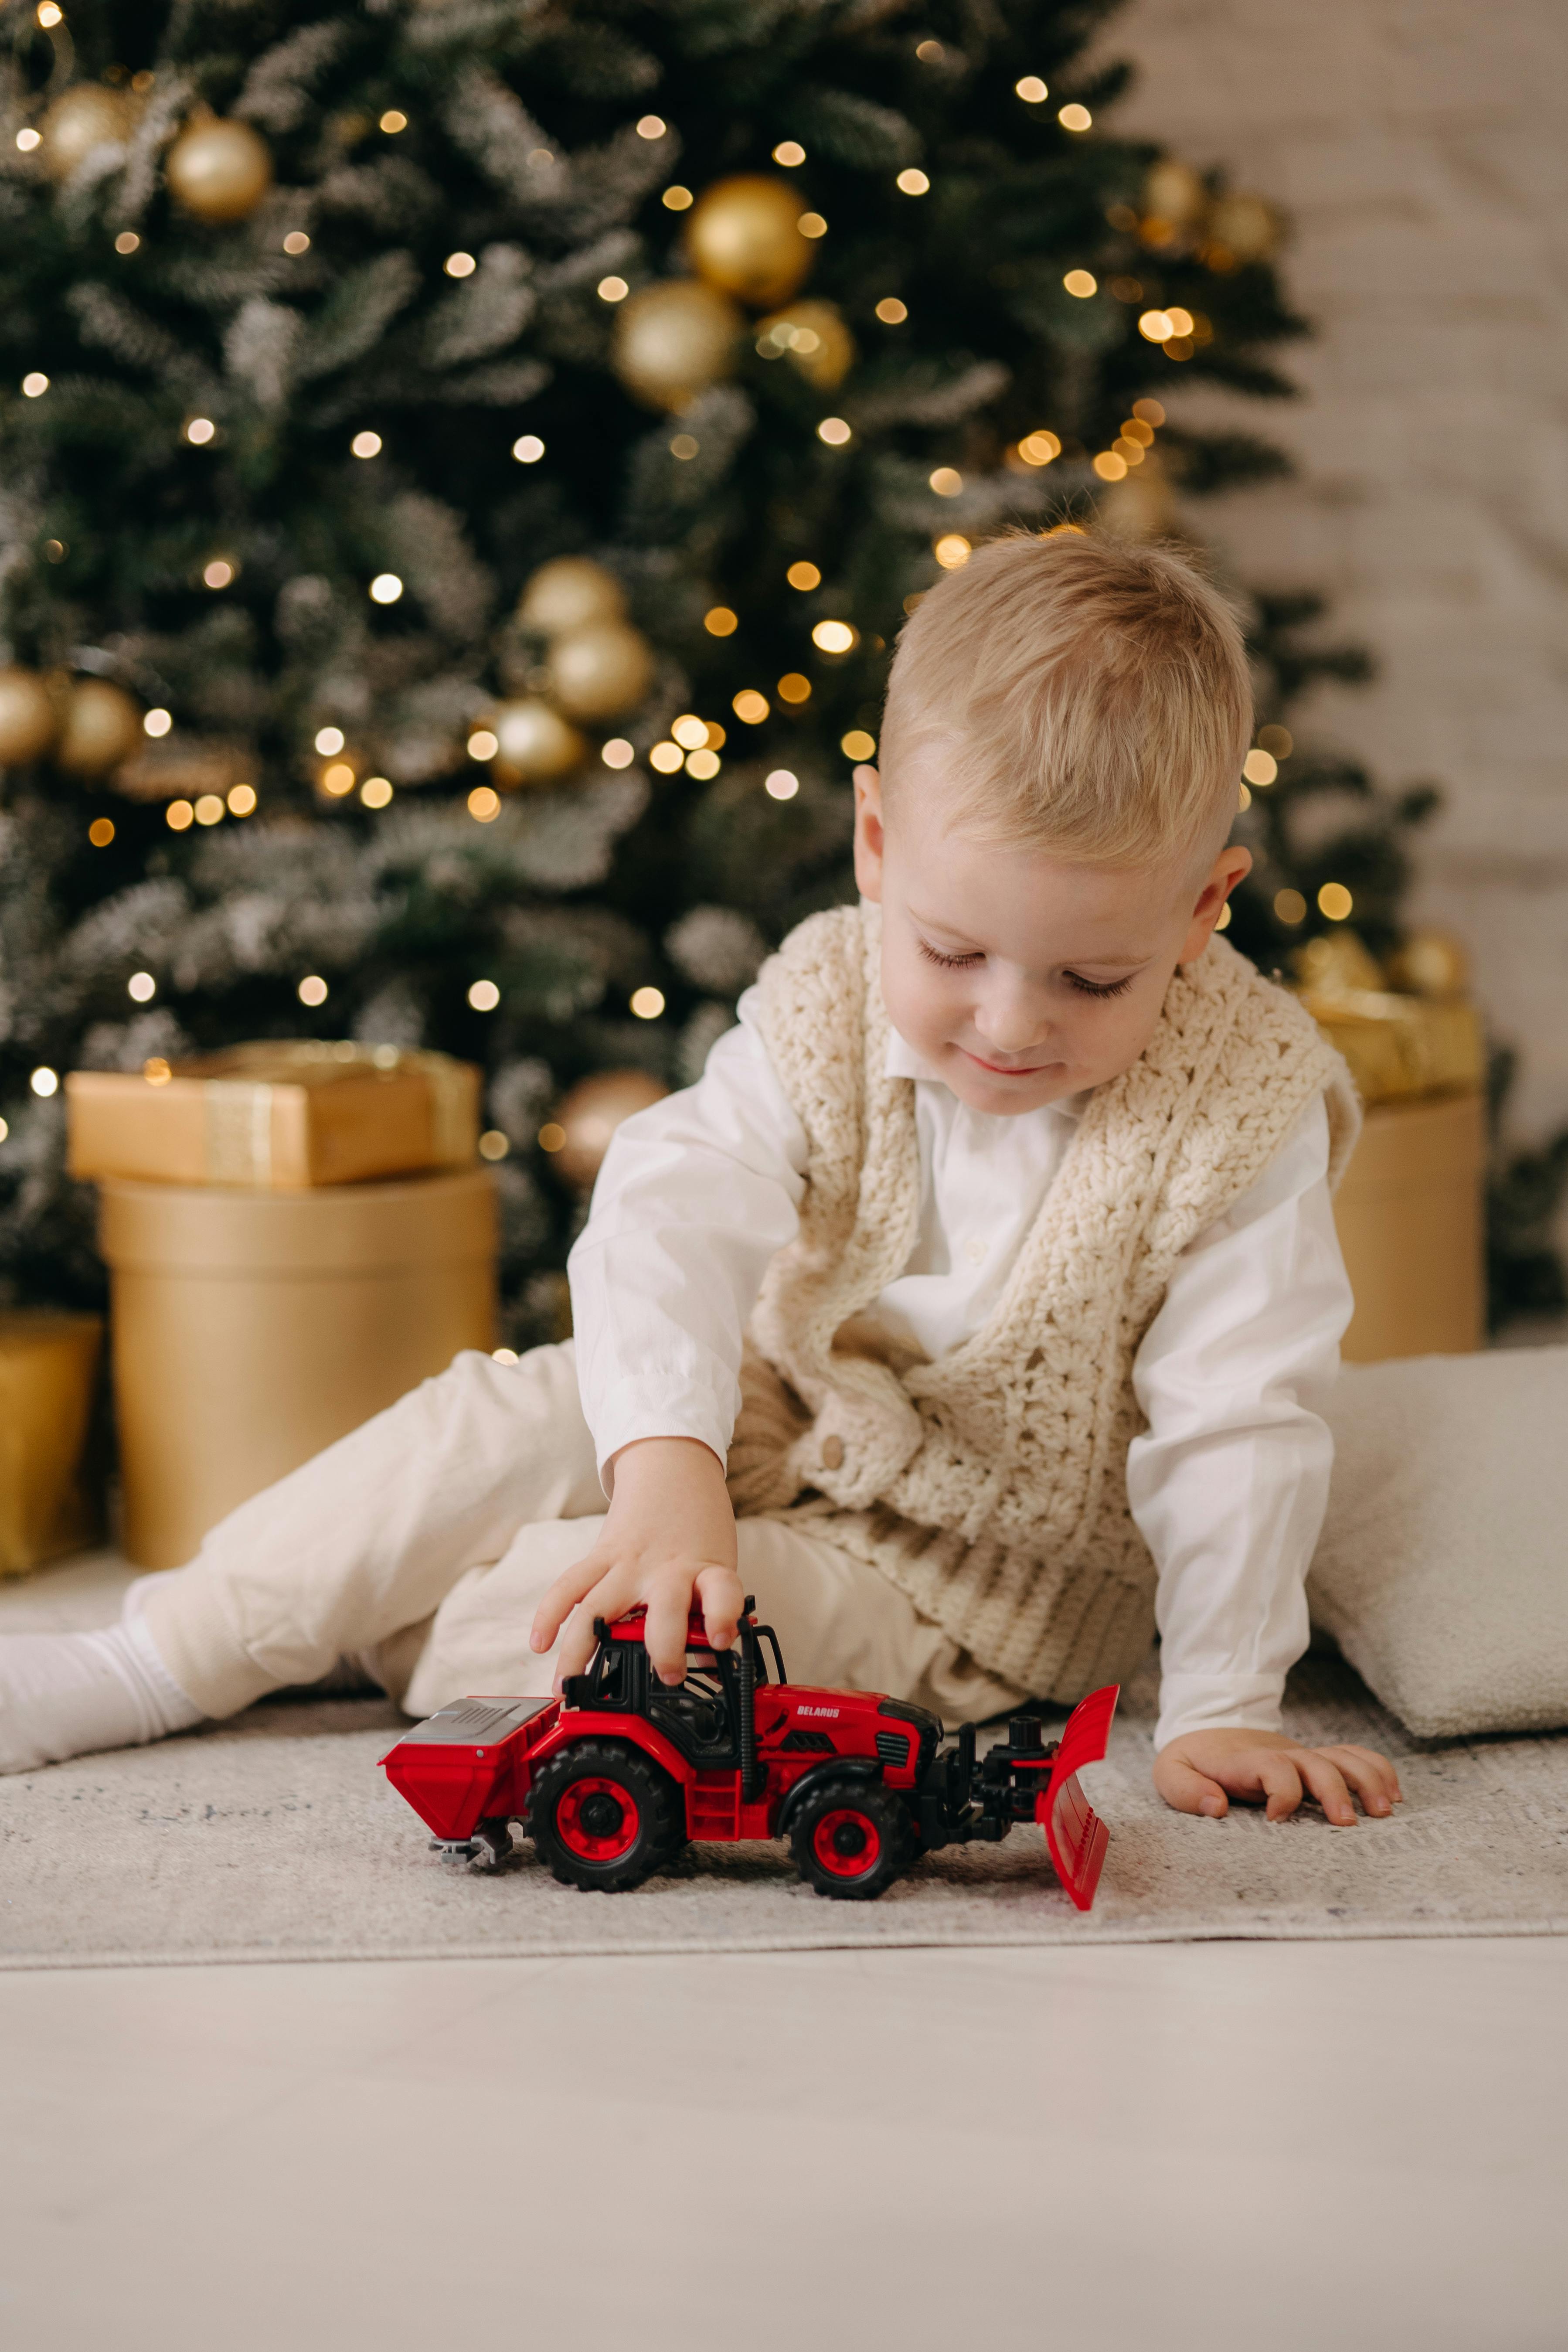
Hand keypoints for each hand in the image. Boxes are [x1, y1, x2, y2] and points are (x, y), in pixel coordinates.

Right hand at [529, 1436, 742, 1688]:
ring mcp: (629, 1563)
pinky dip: (550, 1615)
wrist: (675, 1468)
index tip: (719, 1640)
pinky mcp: (602, 1555)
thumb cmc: (698, 1529)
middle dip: (663, 1649)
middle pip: (663, 1612)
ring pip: (598, 1608)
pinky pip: (570, 1586)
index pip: (721, 1592)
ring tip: (569, 1687)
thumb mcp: (717, 1565)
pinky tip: (539, 1643)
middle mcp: (666, 1569)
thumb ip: (708, 1611)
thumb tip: (703, 1664)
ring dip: (582, 1652)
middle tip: (665, 1678)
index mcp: (706, 1569)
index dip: (723, 1616)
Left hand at [1154, 1727, 1402, 1825]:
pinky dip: (1378, 1770)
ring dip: (1368, 1781)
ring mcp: (1302, 1757)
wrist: (1208, 1731)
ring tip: (1385, 1812)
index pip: (1273, 1767)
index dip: (1281, 1792)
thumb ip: (1188, 1791)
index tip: (1278, 1820)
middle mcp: (1282, 1755)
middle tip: (1347, 1825)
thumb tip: (1217, 1807)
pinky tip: (1394, 1796)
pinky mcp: (1316, 1762)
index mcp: (1247, 1761)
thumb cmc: (1192, 1760)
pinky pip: (1355, 1757)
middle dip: (1335, 1791)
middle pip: (1318, 1764)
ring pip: (1344, 1758)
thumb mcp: (1171, 1773)